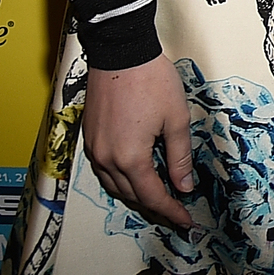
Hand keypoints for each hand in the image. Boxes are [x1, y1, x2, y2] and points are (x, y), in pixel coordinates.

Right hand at [82, 55, 199, 231]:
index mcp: (130, 157)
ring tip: (157, 196)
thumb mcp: (176, 118)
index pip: (152, 195)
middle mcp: (106, 159)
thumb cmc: (151, 81)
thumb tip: (184, 185)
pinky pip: (103, 169)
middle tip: (174, 211)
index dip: (170, 210)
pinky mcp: (88, 137)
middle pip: (130, 194)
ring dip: (135, 193)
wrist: (120, 53)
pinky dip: (120, 178)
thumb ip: (179, 155)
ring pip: (114, 185)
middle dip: (154, 205)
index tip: (185, 220)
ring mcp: (93, 149)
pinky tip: (135, 174)